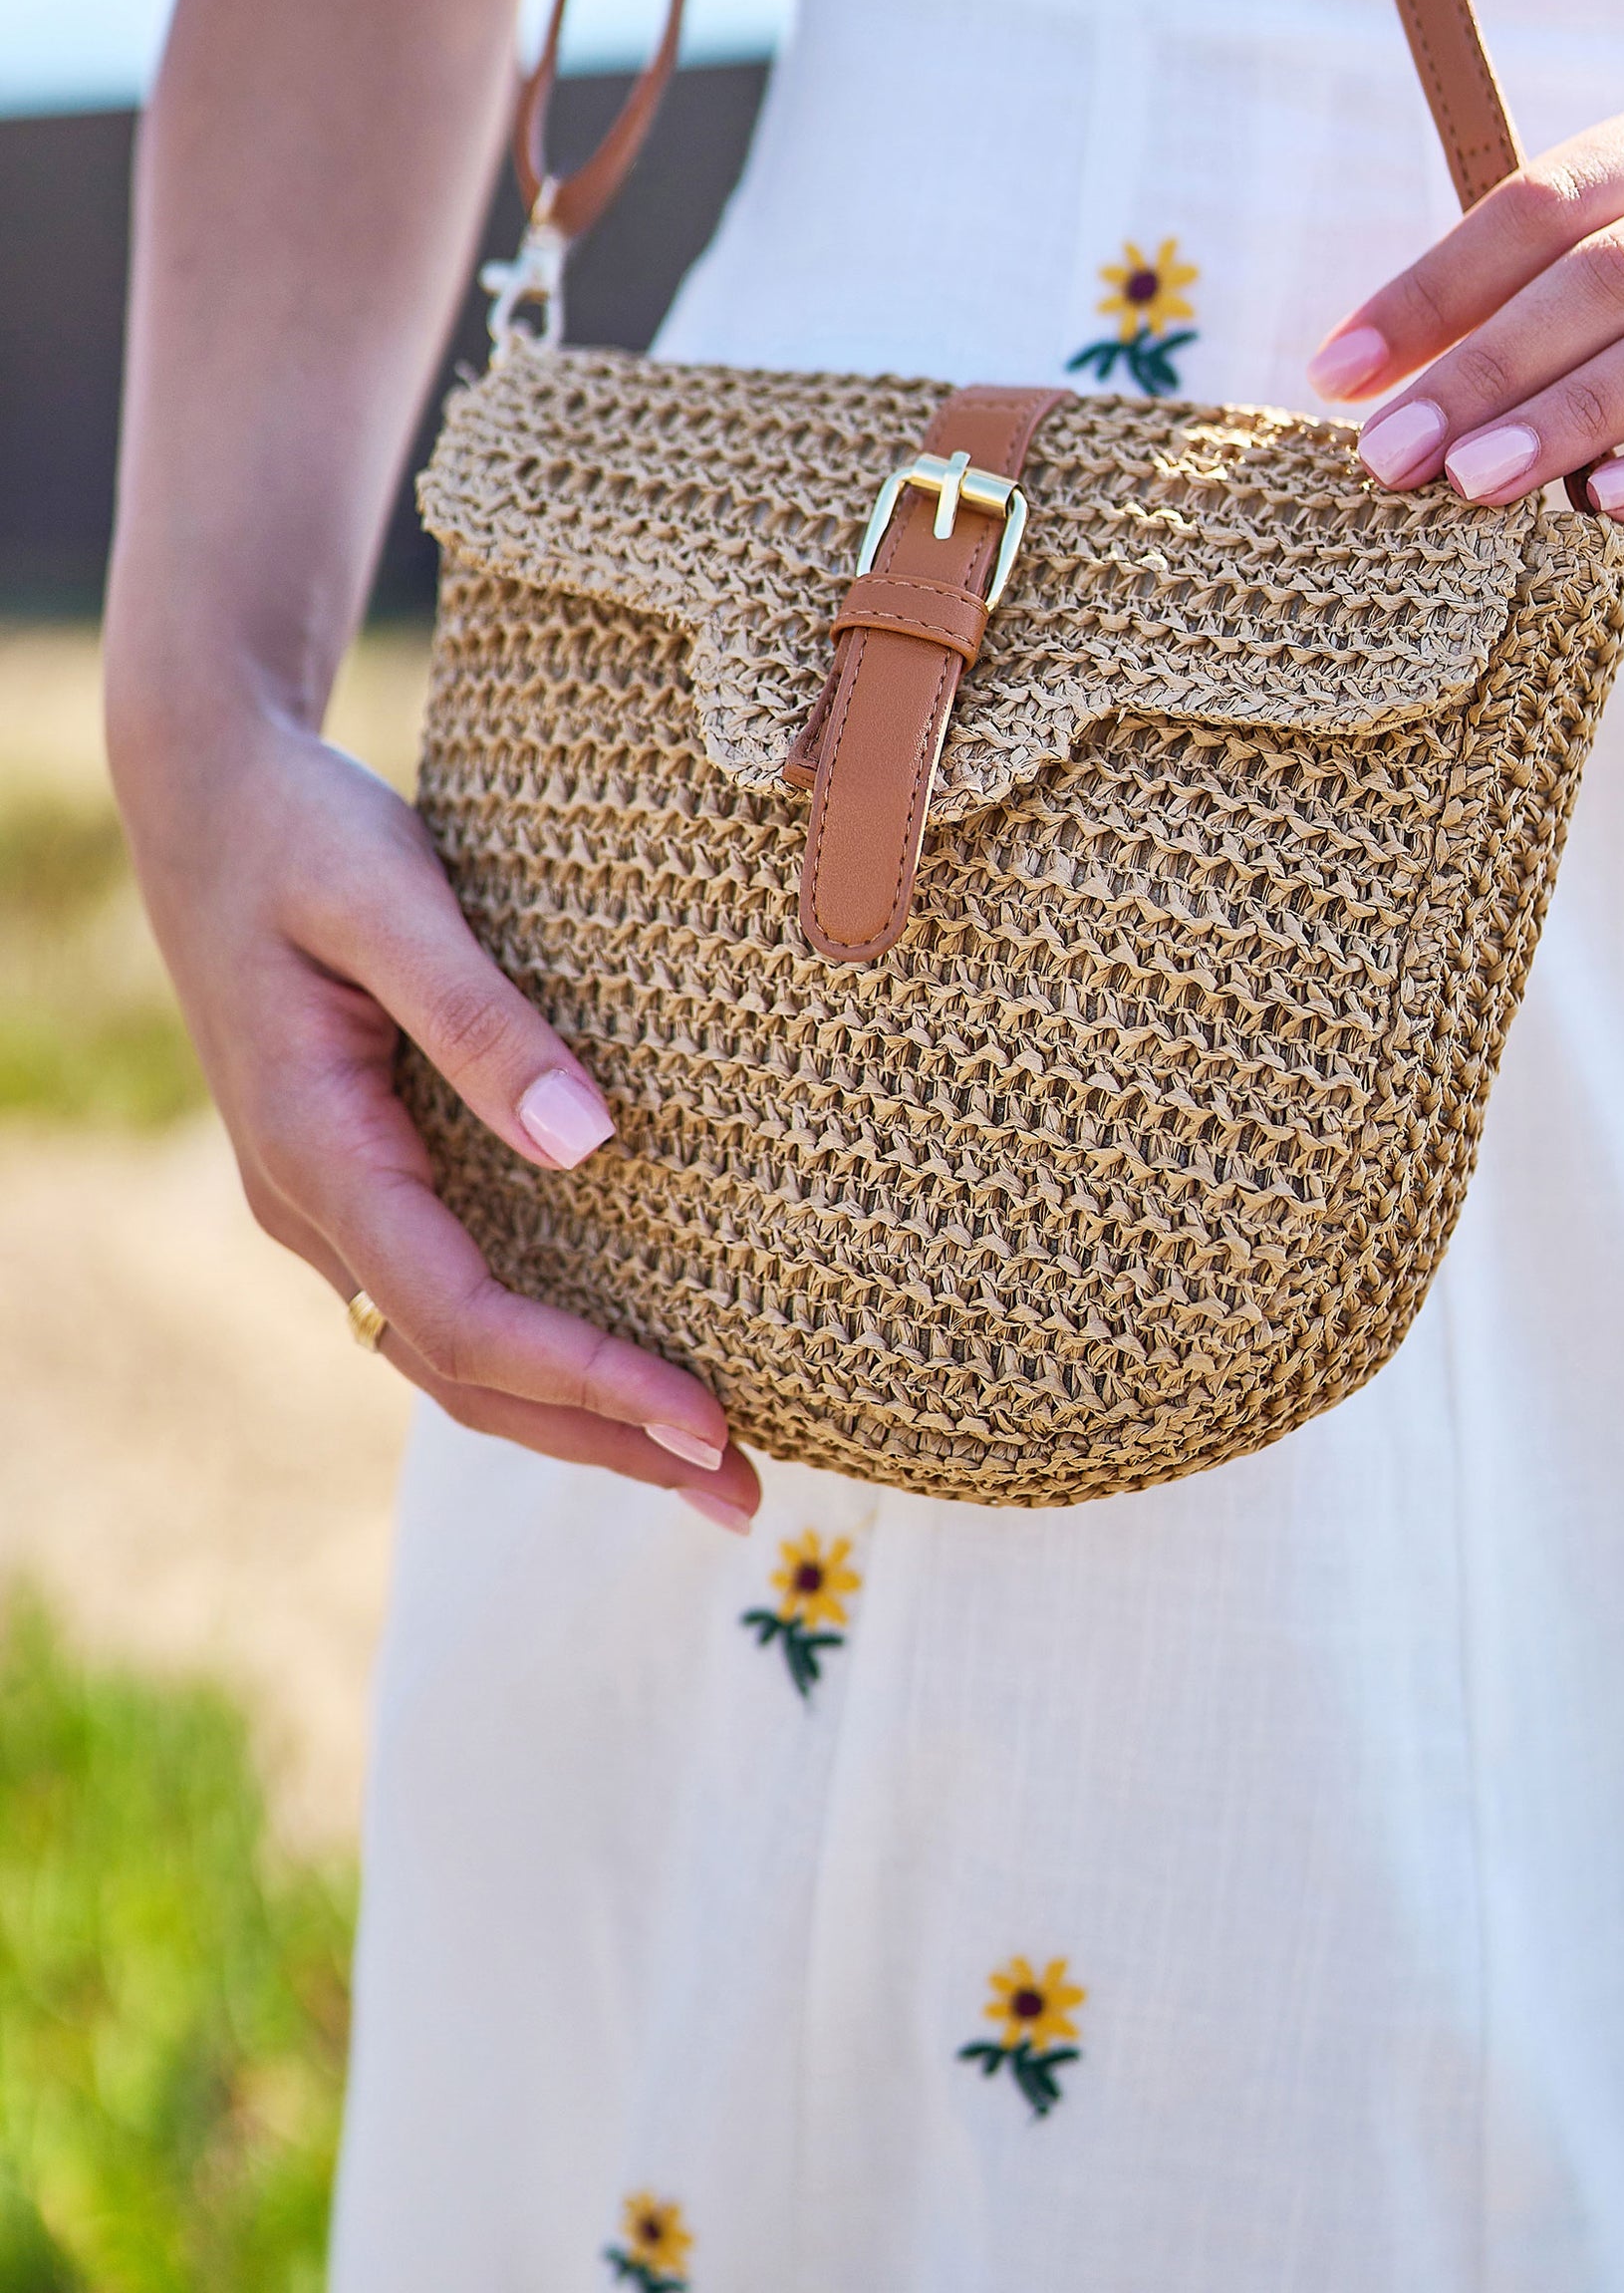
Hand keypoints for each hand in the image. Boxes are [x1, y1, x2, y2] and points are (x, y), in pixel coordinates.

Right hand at [111, 697, 760, 1526]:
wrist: (210, 798)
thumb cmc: (304, 832)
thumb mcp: (391, 897)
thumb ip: (479, 1018)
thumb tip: (592, 1143)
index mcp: (314, 1149)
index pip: (459, 1314)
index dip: (584, 1377)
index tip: (706, 1413)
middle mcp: (313, 1204)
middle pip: (462, 1373)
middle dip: (603, 1443)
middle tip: (745, 1493)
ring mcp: (328, 1201)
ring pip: (452, 1354)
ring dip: (577, 1418)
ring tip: (708, 1464)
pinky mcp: (361, 1177)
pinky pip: (449, 1299)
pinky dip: (540, 1354)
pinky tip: (622, 1366)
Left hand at [1307, 70, 1623, 514]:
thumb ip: (1566, 278)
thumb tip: (1391, 373)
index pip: (1549, 195)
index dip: (1435, 284)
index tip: (1337, 370)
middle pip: (1614, 269)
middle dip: (1487, 364)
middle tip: (1391, 451)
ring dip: (1572, 417)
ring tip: (1473, 483)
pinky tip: (1609, 507)